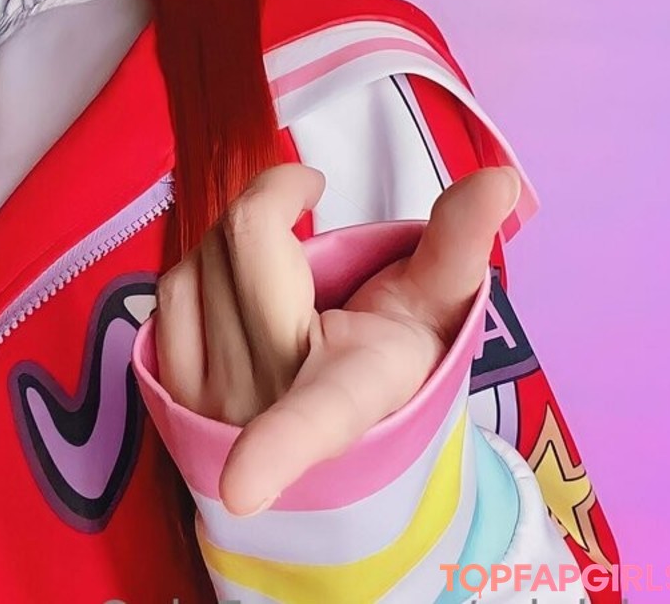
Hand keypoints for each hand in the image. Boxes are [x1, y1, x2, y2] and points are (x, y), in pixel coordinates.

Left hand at [153, 161, 519, 515]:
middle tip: (307, 193)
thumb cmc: (389, 360)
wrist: (341, 427)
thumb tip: (500, 180)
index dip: (276, 449)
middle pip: (243, 247)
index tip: (241, 487)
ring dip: (235, 234)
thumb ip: (461, 243)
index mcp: (346, 395)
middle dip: (275, 196)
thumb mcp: (438, 307)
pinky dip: (201, 263)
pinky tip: (235, 274)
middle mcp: (270, 410)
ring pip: (198, 264)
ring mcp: (210, 409)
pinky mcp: (171, 395)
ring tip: (277, 247)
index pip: (311, 420)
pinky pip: (169, 294)